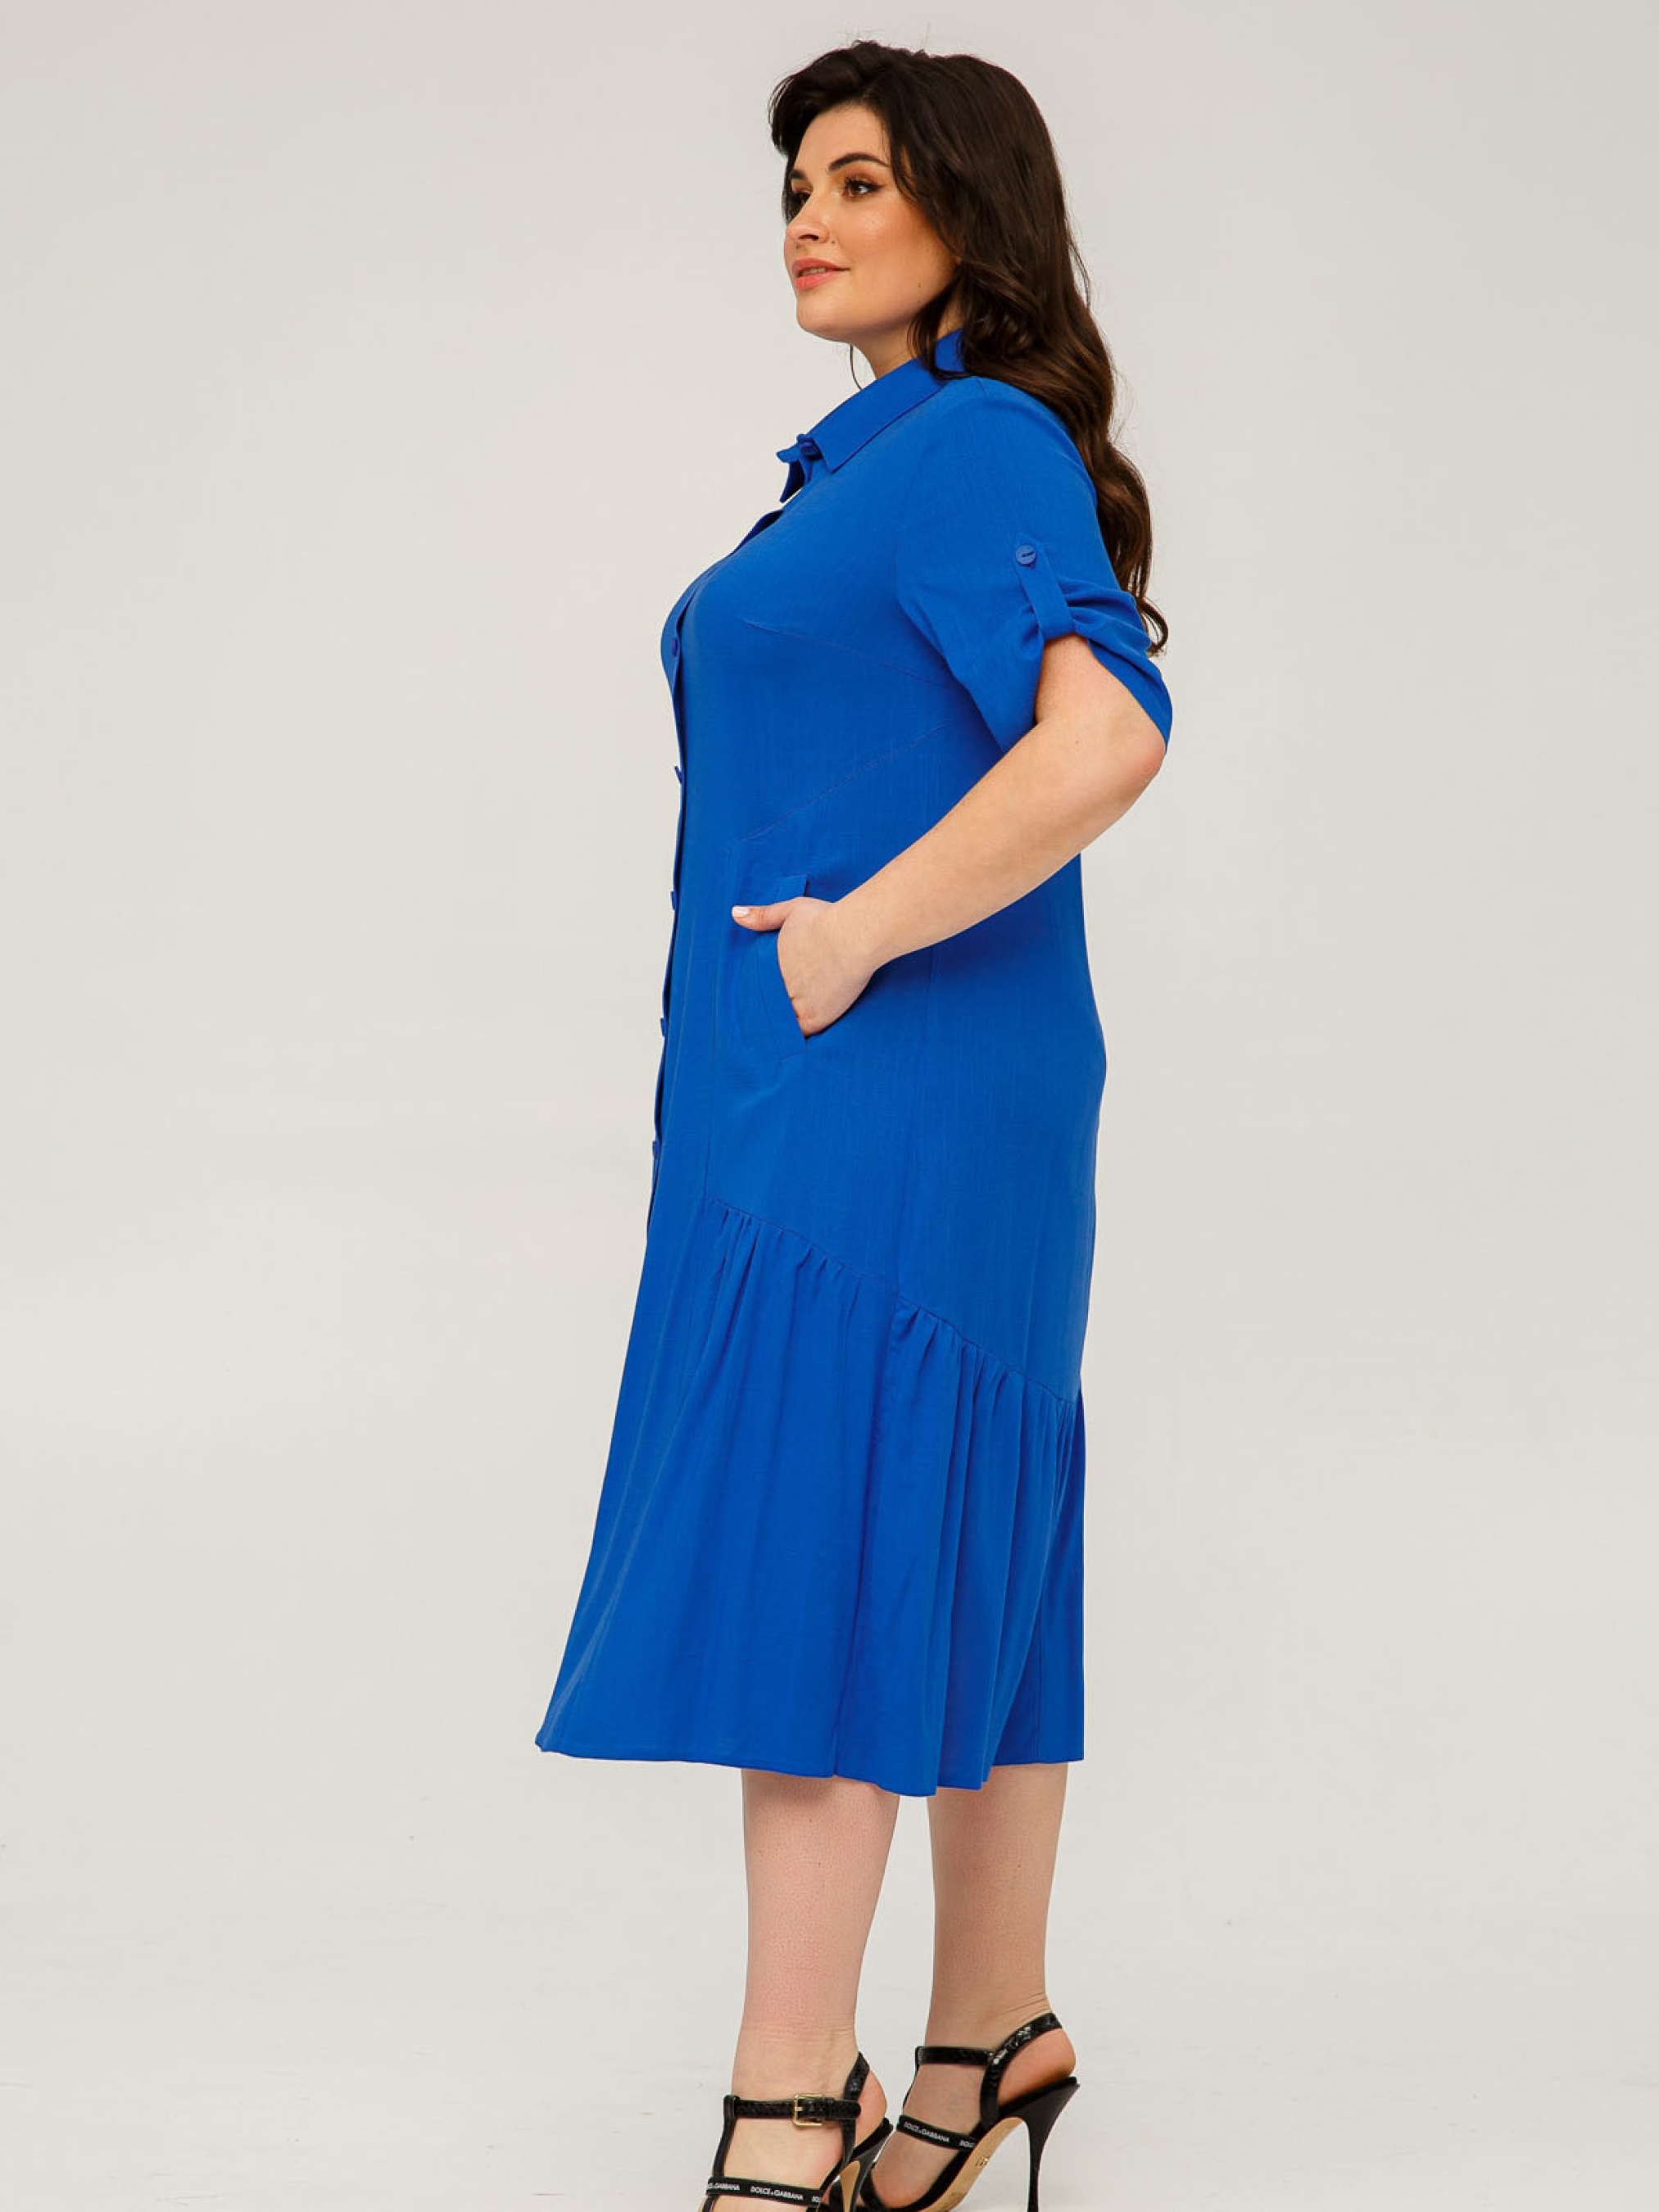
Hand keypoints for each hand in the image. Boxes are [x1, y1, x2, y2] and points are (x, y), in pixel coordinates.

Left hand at [730, 894, 875, 1036]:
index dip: (759, 990)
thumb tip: (734, 913)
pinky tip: (792, 1039)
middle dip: (768, 1006)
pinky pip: (799, 1032)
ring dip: (781, 1022)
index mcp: (772, 964)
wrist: (855, 936)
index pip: (759, 984)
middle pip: (769, 1003)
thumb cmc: (828, 920)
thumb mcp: (792, 910)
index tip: (758, 997)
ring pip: (782, 1019)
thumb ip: (763, 915)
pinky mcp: (815, 1017)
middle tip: (761, 1020)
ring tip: (775, 1033)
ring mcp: (797, 1003)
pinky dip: (796, 1034)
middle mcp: (781, 985)